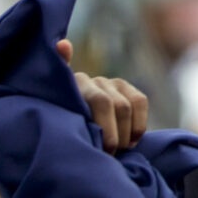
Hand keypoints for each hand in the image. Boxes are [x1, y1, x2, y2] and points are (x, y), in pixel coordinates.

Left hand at [55, 38, 147, 152]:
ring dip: (125, 134)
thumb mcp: (57, 117)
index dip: (102, 119)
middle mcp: (92, 80)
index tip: (106, 144)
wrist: (76, 122)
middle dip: (113, 135)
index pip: (95, 98)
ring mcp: (111, 82)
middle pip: (112, 105)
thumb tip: (64, 44)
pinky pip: (140, 101)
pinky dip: (138, 125)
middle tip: (108, 154)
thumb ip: (56, 96)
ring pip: (126, 107)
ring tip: (117, 151)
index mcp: (72, 86)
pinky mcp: (127, 88)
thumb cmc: (65, 125)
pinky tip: (131, 141)